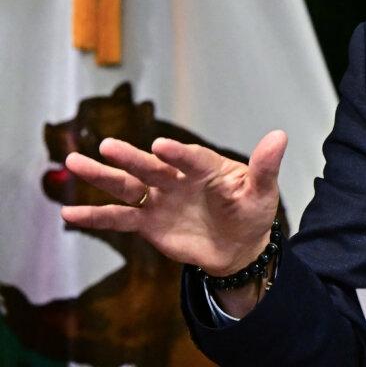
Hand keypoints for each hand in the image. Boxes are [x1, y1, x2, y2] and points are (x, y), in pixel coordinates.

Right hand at [61, 131, 286, 276]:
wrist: (238, 246)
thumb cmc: (251, 211)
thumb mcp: (262, 192)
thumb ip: (265, 167)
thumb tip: (280, 136)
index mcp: (206, 167)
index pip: (191, 158)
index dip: (178, 154)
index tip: (161, 147)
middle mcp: (178, 178)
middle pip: (151, 167)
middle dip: (131, 158)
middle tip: (108, 145)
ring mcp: (160, 199)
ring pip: (127, 186)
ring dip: (102, 176)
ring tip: (74, 162)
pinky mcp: (148, 223)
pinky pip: (118, 219)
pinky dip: (95, 217)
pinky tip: (68, 214)